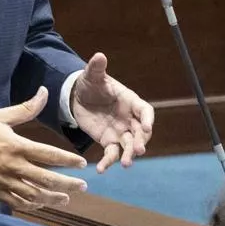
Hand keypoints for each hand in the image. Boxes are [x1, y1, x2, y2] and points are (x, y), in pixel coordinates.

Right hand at [0, 87, 88, 209]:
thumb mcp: (0, 115)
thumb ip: (26, 108)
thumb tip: (45, 92)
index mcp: (15, 146)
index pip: (49, 155)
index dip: (68, 161)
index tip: (82, 164)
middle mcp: (12, 166)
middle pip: (46, 179)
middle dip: (68, 184)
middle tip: (82, 186)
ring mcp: (2, 181)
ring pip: (33, 195)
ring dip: (52, 198)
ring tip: (66, 199)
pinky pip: (16, 202)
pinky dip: (32, 205)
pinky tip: (41, 204)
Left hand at [69, 52, 153, 173]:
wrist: (77, 97)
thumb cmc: (90, 84)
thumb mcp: (92, 75)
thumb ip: (97, 68)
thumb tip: (99, 55)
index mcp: (130, 101)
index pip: (145, 110)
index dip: (147, 119)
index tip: (146, 128)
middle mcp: (129, 118)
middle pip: (140, 132)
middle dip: (140, 141)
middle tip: (137, 150)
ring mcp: (120, 131)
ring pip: (128, 145)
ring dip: (128, 155)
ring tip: (125, 164)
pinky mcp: (108, 141)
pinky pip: (111, 153)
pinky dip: (108, 162)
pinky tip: (101, 170)